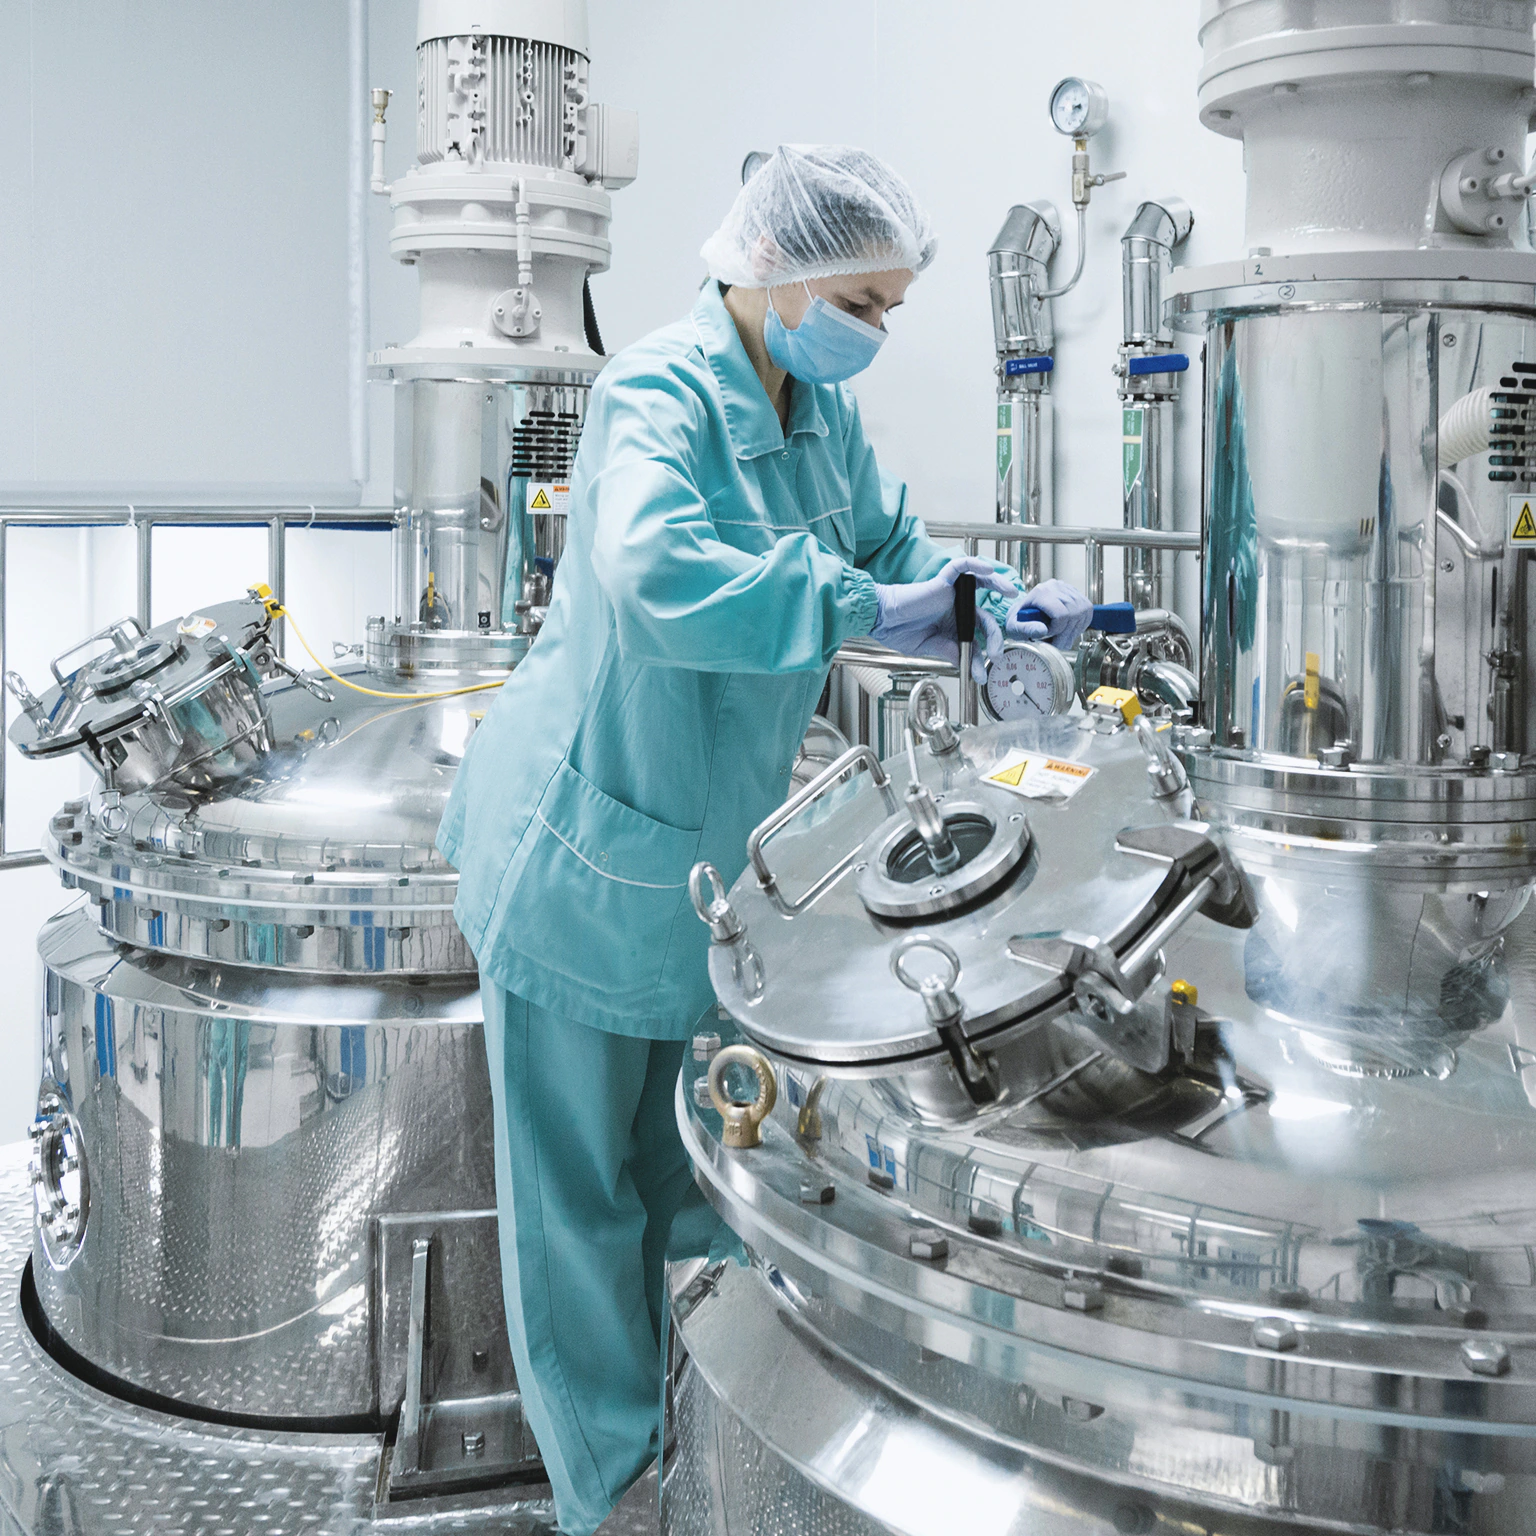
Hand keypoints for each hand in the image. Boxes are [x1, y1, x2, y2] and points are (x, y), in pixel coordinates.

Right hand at [872, 558, 1017, 682]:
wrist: (881, 621)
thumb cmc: (898, 632)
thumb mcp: (931, 647)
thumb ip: (951, 652)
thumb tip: (970, 666)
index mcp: (953, 626)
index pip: (976, 638)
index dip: (982, 655)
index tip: (981, 673)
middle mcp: (955, 609)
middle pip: (984, 617)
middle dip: (994, 636)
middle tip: (997, 653)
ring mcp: (950, 595)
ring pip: (980, 584)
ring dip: (998, 585)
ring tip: (1011, 592)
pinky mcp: (941, 582)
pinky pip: (960, 568)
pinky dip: (975, 566)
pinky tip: (988, 571)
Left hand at [1006, 579, 1092, 649]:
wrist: (1023, 612)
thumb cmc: (1018, 620)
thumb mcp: (1014, 627)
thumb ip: (1025, 629)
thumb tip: (1042, 630)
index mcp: (1041, 592)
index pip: (1061, 615)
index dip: (1057, 631)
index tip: (1047, 636)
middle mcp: (1056, 587)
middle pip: (1073, 615)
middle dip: (1066, 634)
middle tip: (1056, 643)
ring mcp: (1067, 589)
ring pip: (1082, 613)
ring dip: (1073, 631)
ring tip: (1060, 637)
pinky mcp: (1076, 594)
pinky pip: (1087, 612)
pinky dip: (1080, 625)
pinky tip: (1067, 629)